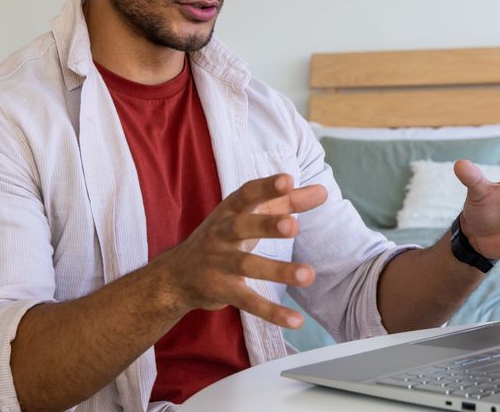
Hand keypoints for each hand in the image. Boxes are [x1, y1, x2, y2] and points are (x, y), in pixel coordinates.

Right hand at [160, 173, 326, 327]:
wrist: (176, 275)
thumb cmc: (225, 236)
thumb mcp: (250, 215)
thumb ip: (287, 202)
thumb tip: (323, 191)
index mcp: (230, 210)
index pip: (247, 194)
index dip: (266, 187)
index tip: (287, 180)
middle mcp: (221, 233)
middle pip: (242, 227)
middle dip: (267, 226)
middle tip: (294, 227)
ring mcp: (219, 262)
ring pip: (247, 266)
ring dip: (278, 270)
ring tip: (308, 275)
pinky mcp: (221, 290)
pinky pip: (248, 301)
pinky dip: (271, 312)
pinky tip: (296, 320)